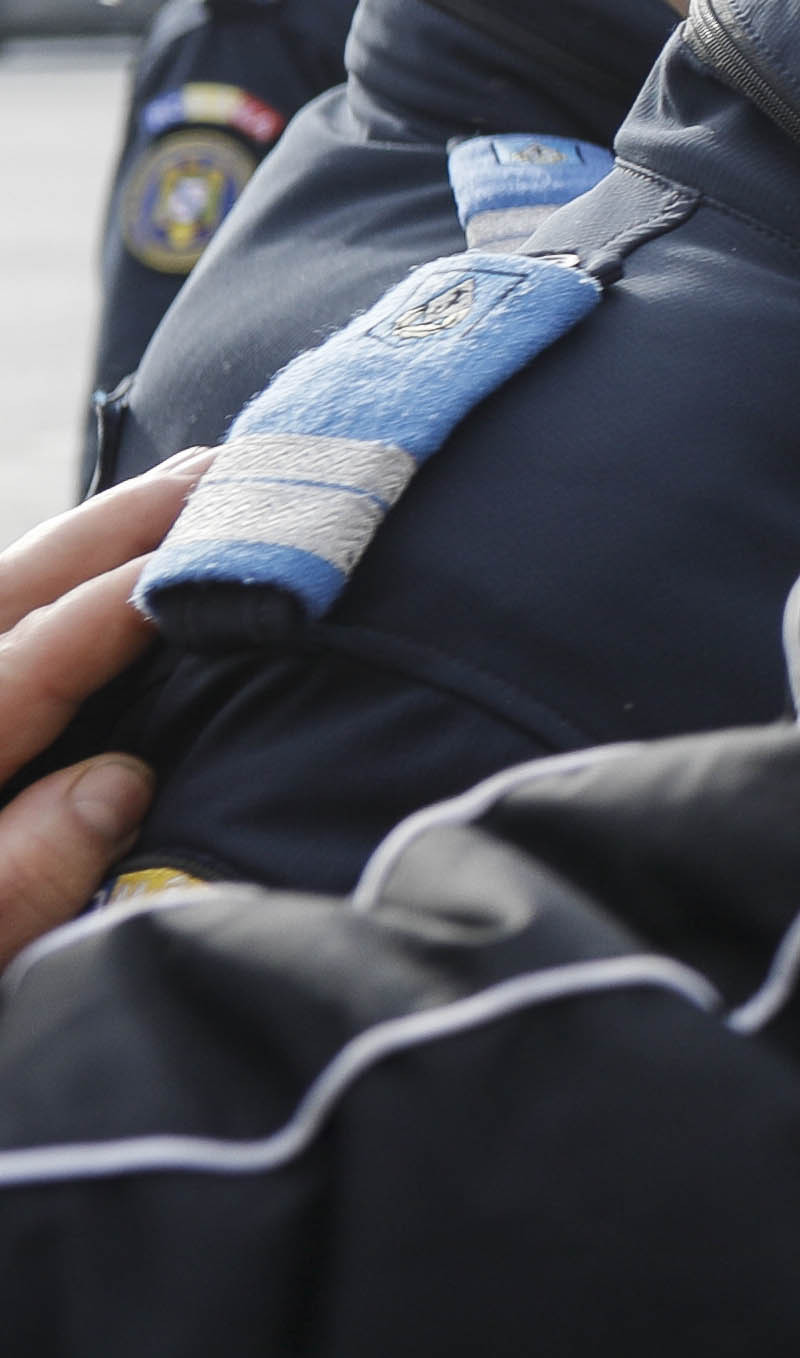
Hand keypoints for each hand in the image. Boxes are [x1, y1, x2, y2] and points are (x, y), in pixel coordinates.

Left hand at [0, 456, 200, 951]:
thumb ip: (16, 886)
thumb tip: (116, 783)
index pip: (18, 670)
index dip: (120, 606)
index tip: (220, 548)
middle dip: (105, 536)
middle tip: (220, 471)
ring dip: (75, 557)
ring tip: (175, 502)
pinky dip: (30, 612)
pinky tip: (87, 592)